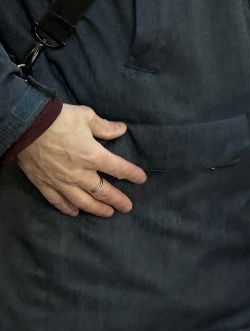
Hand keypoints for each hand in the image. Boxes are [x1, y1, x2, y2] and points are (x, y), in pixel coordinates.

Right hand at [14, 104, 147, 217]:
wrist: (27, 127)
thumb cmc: (60, 119)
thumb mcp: (88, 117)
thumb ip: (105, 127)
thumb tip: (122, 130)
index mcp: (93, 156)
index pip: (119, 169)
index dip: (132, 174)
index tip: (142, 179)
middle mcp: (79, 173)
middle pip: (103, 191)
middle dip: (117, 200)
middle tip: (127, 207)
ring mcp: (61, 181)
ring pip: (82, 201)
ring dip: (96, 209)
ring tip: (108, 213)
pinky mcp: (44, 184)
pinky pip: (58, 201)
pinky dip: (67, 208)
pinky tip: (75, 213)